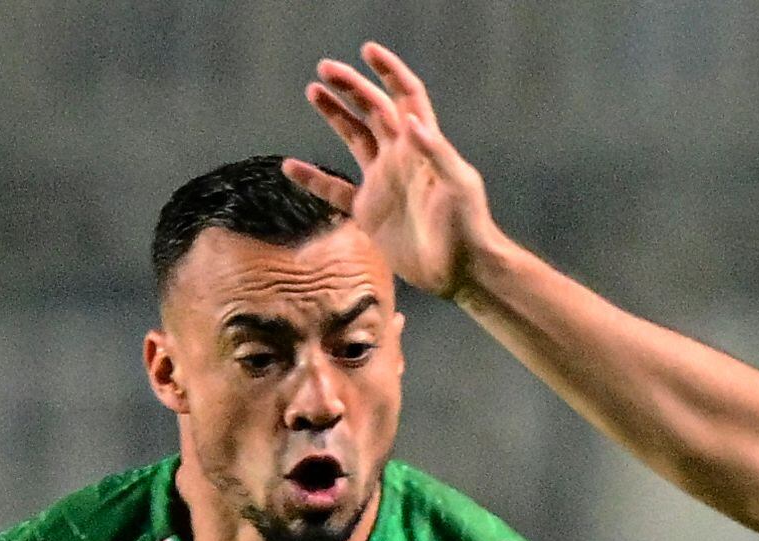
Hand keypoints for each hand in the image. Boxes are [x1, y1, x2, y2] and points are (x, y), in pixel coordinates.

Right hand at [291, 43, 497, 302]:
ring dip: (335, 114)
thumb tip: (410, 120)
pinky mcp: (370, 211)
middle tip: (325, 68)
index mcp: (422, 145)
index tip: (368, 51)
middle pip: (373, 109)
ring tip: (314, 90)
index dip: (390, 72)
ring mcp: (383, 182)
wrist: (461, 270)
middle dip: (352, 86)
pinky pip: (334, 190)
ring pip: (354, 137)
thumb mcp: (458, 185)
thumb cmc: (468, 226)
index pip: (406, 96)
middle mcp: (400, 157)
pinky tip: (290, 167)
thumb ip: (437, 151)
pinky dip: (312, 179)